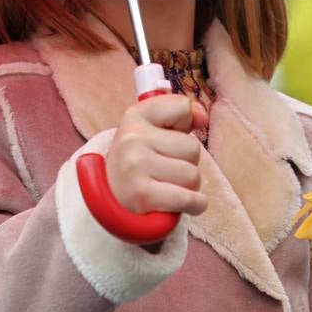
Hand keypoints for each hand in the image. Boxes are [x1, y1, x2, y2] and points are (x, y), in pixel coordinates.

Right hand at [105, 94, 208, 216]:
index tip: (167, 138)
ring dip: (187, 186)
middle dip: (186, 162)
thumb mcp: (151, 130)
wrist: (109, 200)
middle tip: (163, 171)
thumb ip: (180, 115)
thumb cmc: (138, 162)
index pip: (183, 107)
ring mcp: (135, 167)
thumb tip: (202, 117)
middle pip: (192, 148)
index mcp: (134, 117)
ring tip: (166, 187)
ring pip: (193, 175)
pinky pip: (190, 199)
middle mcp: (132, 139)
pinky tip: (182, 204)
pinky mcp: (142, 196)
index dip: (183, 125)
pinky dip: (195, 205)